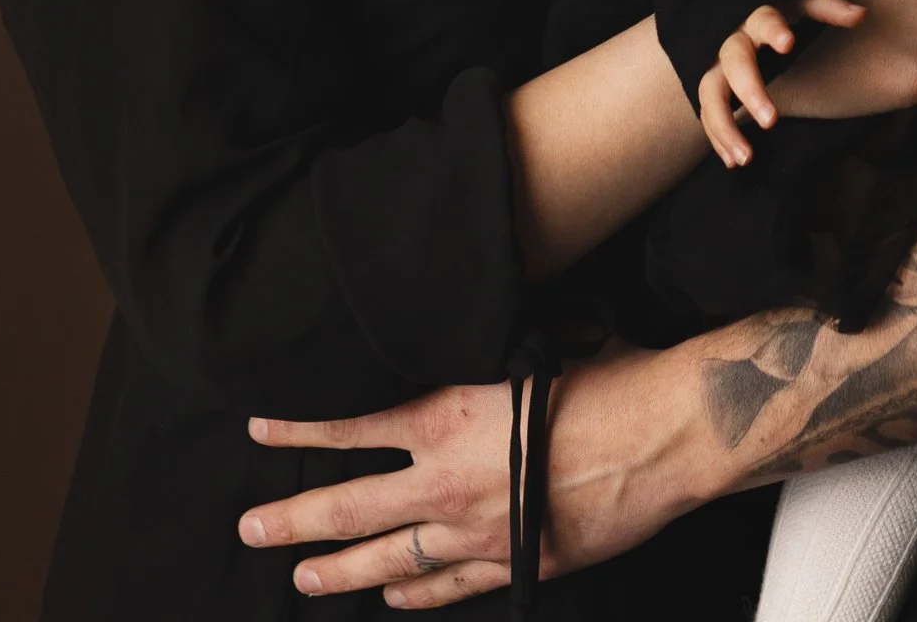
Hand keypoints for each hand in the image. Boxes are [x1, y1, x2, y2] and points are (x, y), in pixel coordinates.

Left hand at [240, 342, 711, 605]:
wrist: (665, 434)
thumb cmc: (609, 377)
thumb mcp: (532, 346)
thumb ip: (488, 352)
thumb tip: (470, 323)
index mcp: (448, 417)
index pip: (352, 428)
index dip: (300, 433)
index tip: (260, 431)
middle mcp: (449, 482)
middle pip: (350, 508)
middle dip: (293, 520)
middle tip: (251, 530)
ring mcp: (479, 531)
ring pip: (389, 559)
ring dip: (340, 569)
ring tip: (302, 576)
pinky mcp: (517, 560)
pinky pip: (449, 585)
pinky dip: (415, 593)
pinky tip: (392, 596)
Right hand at [697, 0, 864, 167]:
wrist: (737, 18)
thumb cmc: (779, 14)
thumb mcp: (802, 6)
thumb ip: (828, 9)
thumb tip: (861, 14)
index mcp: (759, 18)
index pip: (765, 19)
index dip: (774, 30)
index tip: (788, 43)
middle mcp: (733, 40)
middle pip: (735, 62)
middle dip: (750, 91)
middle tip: (771, 121)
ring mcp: (716, 65)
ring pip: (709, 93)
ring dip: (724, 126)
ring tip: (745, 158)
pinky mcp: (710, 87)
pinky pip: (706, 112)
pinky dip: (717, 138)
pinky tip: (732, 162)